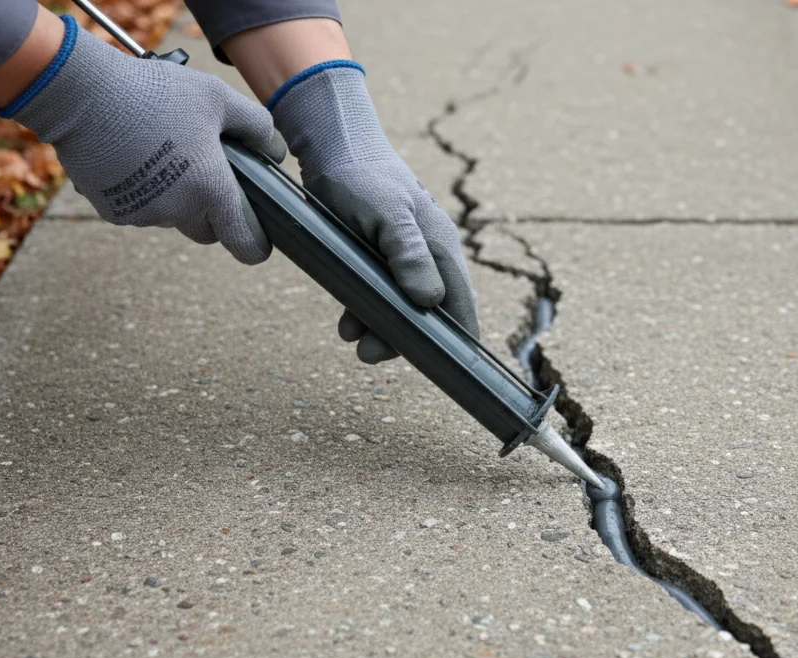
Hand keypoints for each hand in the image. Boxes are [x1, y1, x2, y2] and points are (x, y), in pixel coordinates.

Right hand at [6, 17, 284, 264]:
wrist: (81, 94)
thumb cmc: (155, 93)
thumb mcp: (217, 98)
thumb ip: (256, 126)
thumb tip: (276, 151)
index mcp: (210, 189)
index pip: (244, 242)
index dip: (255, 246)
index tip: (259, 244)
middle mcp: (177, 211)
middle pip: (207, 229)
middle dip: (210, 210)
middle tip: (202, 171)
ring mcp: (143, 214)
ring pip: (171, 217)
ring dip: (173, 197)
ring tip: (162, 151)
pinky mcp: (112, 211)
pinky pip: (138, 209)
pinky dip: (141, 192)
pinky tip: (132, 157)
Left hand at [270, 63, 477, 363]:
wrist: (334, 148)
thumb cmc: (364, 176)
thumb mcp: (388, 213)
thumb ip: (409, 254)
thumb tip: (428, 300)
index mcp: (441, 247)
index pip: (461, 304)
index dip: (462, 340)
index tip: (455, 370)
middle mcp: (427, 258)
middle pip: (430, 314)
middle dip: (406, 340)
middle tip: (369, 353)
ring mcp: (401, 260)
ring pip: (400, 309)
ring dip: (378, 329)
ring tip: (352, 338)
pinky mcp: (376, 259)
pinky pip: (377, 296)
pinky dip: (363, 312)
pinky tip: (345, 320)